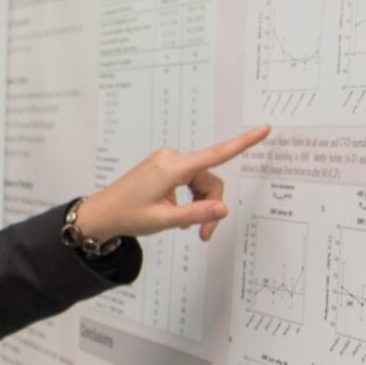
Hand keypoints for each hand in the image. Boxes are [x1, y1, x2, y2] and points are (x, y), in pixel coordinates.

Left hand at [76, 125, 270, 244]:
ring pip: (201, 183)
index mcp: (172, 167)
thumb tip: (223, 208)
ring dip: (200, 205)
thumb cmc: (128, 215)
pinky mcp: (165, 166)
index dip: (243, 142)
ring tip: (186, 227)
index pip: (216, 154)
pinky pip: (190, 181)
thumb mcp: (165, 220)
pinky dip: (190, 199)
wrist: (102, 213)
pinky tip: (177, 214)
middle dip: (210, 206)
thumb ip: (197, 214)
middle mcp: (172, 158)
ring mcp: (167, 161)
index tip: (264, 129)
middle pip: (209, 180)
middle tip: (204, 235)